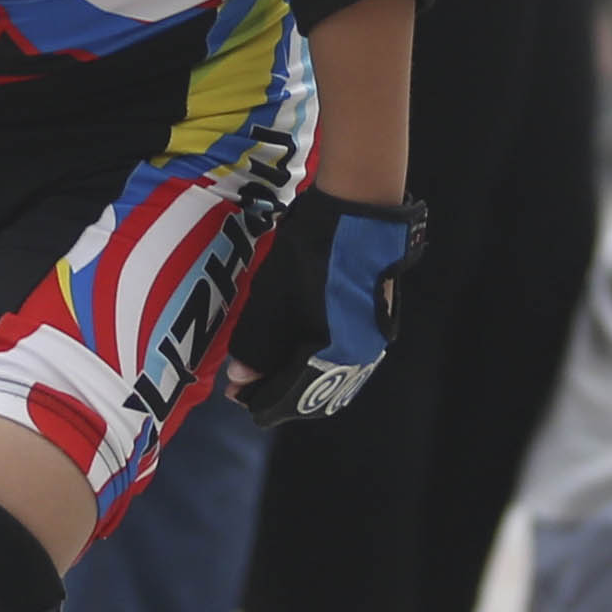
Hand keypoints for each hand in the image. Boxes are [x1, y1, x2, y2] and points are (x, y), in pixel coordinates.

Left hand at [232, 184, 421, 423]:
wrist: (360, 213)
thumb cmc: (312, 252)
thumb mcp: (274, 297)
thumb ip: (257, 344)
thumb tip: (241, 378)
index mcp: (332, 356)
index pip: (290, 396)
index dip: (259, 398)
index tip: (235, 393)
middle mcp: (358, 360)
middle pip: (313, 394)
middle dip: (278, 392)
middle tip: (249, 383)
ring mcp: (372, 343)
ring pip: (331, 379)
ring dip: (299, 379)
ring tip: (271, 369)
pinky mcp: (376, 325)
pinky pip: (345, 361)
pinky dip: (318, 364)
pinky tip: (300, 352)